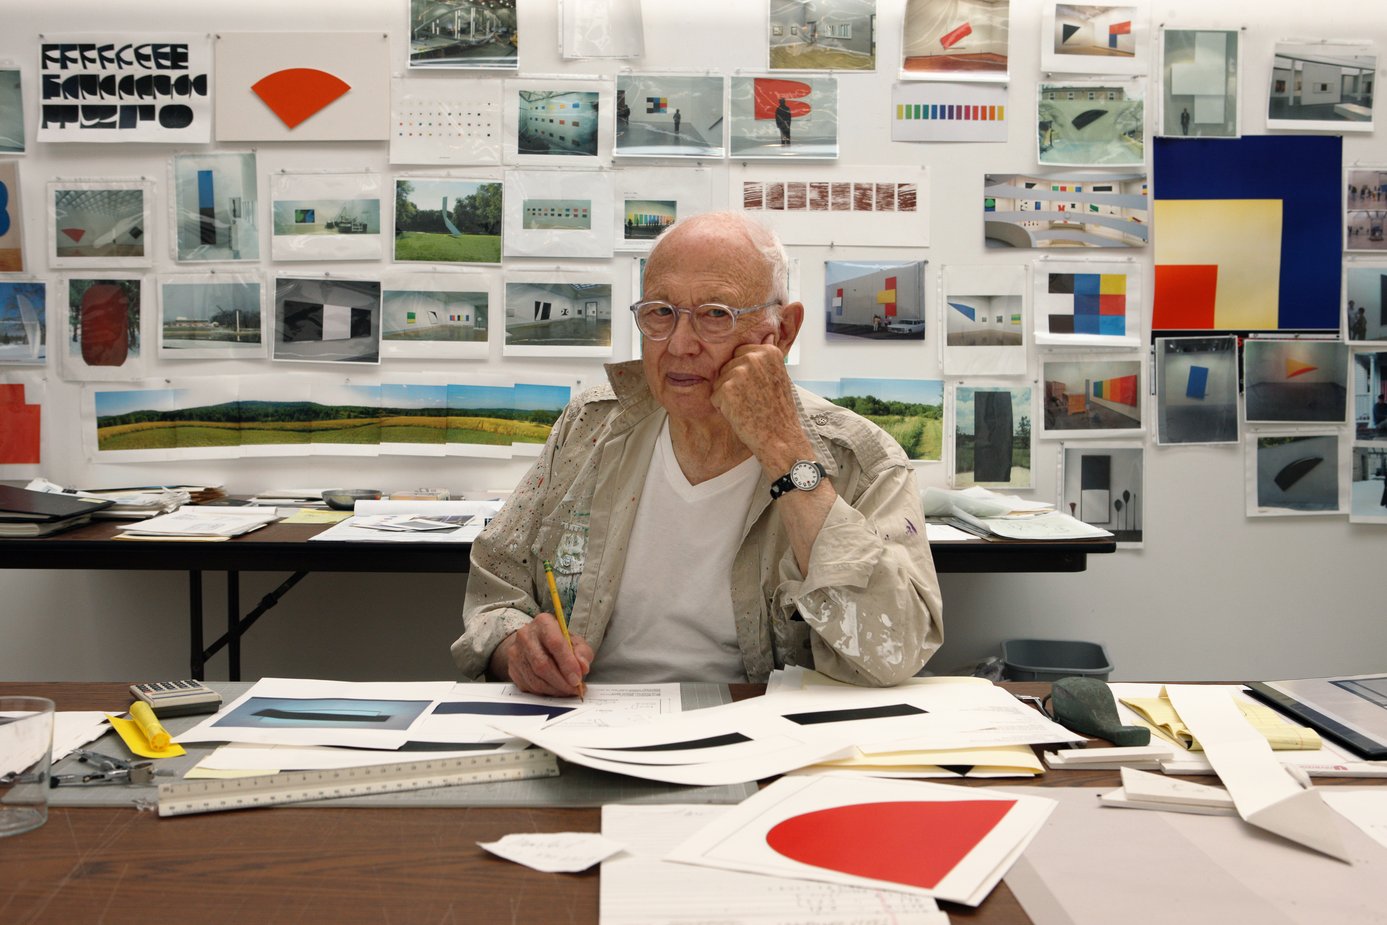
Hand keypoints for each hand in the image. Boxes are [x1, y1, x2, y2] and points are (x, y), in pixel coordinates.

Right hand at [489, 614, 592, 696]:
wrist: (534, 642)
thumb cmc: (557, 641)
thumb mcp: (575, 641)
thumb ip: (582, 653)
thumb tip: (582, 667)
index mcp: (544, 623)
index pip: (555, 643)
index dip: (567, 664)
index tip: (577, 679)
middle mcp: (526, 635)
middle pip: (542, 664)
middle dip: (561, 681)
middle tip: (574, 689)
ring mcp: (516, 653)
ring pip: (535, 679)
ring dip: (554, 689)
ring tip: (567, 691)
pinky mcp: (512, 668)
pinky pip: (529, 686)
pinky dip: (545, 692)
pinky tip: (555, 689)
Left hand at [710, 337, 810, 472]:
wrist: (780, 437)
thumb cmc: (779, 411)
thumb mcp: (779, 376)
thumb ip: (766, 358)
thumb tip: (766, 334)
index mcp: (768, 351)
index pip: (741, 352)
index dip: (745, 372)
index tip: (759, 388)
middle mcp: (754, 357)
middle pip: (728, 365)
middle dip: (734, 383)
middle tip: (753, 400)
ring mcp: (739, 372)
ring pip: (720, 381)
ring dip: (728, 396)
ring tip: (748, 407)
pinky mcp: (726, 389)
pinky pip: (714, 396)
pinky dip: (723, 408)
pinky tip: (740, 414)